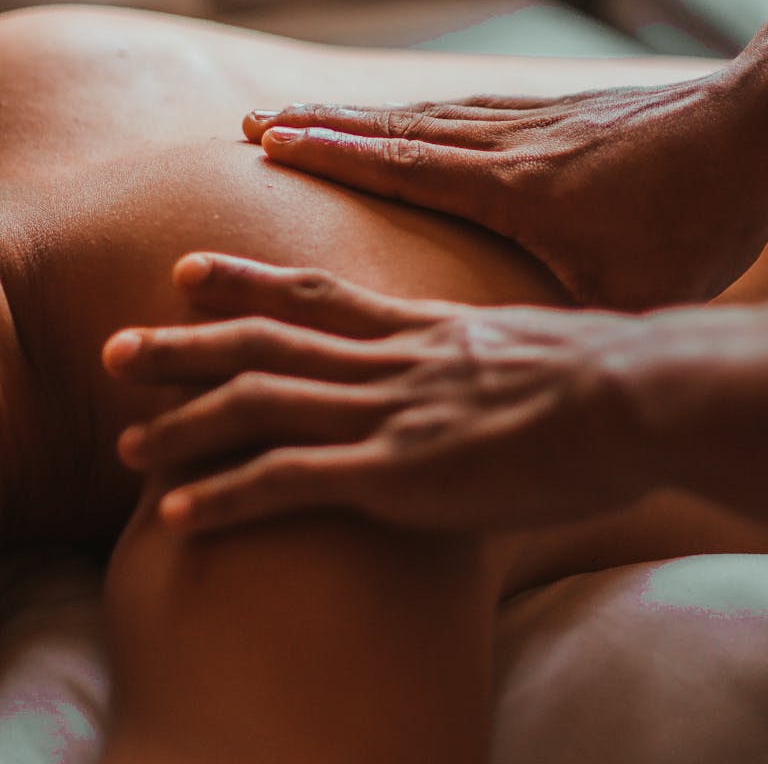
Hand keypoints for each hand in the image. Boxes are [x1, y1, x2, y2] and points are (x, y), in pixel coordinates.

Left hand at [102, 252, 649, 533]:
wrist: (629, 395)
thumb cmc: (596, 375)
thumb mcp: (525, 346)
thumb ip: (481, 352)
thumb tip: (480, 364)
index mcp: (417, 328)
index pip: (313, 291)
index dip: (245, 280)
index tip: (187, 271)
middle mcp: (386, 361)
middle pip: (264, 342)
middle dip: (183, 346)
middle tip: (116, 348)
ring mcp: (385, 413)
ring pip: (260, 405)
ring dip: (184, 424)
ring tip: (125, 446)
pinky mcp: (396, 472)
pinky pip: (291, 483)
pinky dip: (227, 498)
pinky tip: (178, 518)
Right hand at [241, 66, 767, 309]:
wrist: (752, 127)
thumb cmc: (698, 216)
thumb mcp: (633, 291)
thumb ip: (569, 327)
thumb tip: (525, 377)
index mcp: (514, 188)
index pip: (401, 165)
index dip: (330, 153)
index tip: (269, 140)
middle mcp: (509, 144)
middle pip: (397, 130)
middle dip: (322, 126)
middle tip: (259, 121)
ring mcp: (533, 121)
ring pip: (427, 114)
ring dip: (361, 116)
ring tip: (311, 112)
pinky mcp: (559, 112)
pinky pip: (468, 108)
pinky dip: (419, 113)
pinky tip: (410, 117)